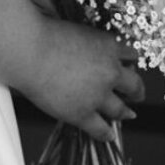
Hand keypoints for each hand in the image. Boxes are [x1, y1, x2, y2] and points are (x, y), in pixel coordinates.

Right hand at [21, 19, 144, 142]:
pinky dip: (105, 133)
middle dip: (136, 90)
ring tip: (127, 114)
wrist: (28, 50)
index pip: (130, 55)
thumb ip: (87, 41)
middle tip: (136, 94)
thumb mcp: (74, 29)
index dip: (129, 63)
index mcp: (108, 45)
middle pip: (134, 84)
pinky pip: (100, 128)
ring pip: (121, 109)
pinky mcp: (83, 113)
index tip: (128, 67)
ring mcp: (98, 95)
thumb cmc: (42, 33)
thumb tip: (85, 46)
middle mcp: (110, 71)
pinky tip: (108, 135)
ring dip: (125, 112)